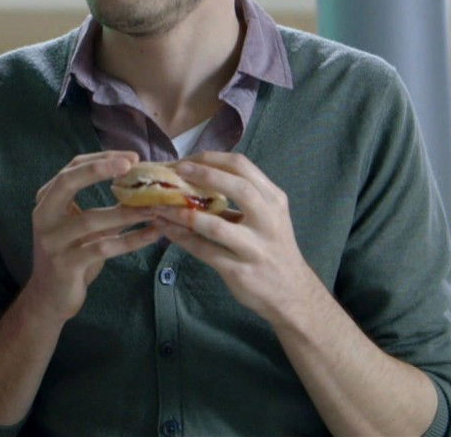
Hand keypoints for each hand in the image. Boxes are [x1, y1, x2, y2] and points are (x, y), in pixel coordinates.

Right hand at [20, 151, 162, 324]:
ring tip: (156, 206)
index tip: (130, 158)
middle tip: (132, 164)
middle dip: (100, 169)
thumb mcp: (79, 226)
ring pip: (92, 219)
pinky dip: (132, 240)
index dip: (100, 160)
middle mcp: (44, 216)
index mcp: (46, 201)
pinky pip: (104, 248)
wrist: (49, 297)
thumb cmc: (70, 255)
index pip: (71, 169)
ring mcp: (52, 241)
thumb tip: (138, 185)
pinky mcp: (66, 264)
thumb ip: (98, 206)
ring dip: (128, 212)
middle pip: (69, 182)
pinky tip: (154, 234)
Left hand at [151, 152, 321, 325]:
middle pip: (238, 187)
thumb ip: (241, 196)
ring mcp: (255, 248)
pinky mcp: (240, 271)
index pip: (242, 167)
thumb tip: (195, 175)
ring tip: (158, 205)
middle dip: (202, 175)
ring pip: (215, 225)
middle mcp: (268, 220)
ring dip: (181, 213)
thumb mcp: (267, 216)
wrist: (292, 292)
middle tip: (172, 172)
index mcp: (273, 199)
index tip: (185, 160)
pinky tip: (166, 229)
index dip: (211, 159)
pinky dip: (182, 238)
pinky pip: (205, 251)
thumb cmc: (272, 247)